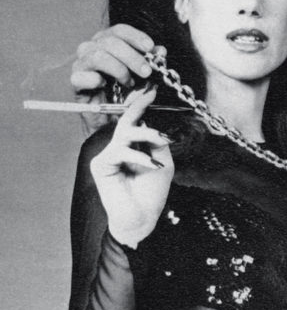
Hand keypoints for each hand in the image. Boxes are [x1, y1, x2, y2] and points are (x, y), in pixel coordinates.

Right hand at [71, 24, 159, 97]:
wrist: (109, 118)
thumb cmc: (124, 93)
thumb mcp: (141, 78)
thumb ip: (149, 63)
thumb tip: (161, 51)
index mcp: (107, 42)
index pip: (119, 31)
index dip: (135, 36)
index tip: (150, 47)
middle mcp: (92, 48)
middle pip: (110, 42)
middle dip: (132, 57)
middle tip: (147, 72)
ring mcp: (82, 63)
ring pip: (98, 56)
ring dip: (119, 69)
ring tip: (129, 83)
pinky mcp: (76, 81)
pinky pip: (82, 76)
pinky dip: (95, 79)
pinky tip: (104, 85)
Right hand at [89, 86, 172, 247]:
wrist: (141, 219)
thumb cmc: (151, 193)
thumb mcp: (163, 163)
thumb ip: (158, 143)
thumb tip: (154, 121)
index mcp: (132, 147)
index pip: (134, 122)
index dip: (141, 105)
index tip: (152, 89)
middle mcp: (117, 148)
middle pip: (125, 122)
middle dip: (138, 107)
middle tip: (150, 94)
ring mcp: (107, 155)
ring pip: (124, 134)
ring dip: (145, 133)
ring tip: (161, 139)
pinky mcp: (100, 165)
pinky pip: (119, 152)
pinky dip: (138, 157)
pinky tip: (152, 164)